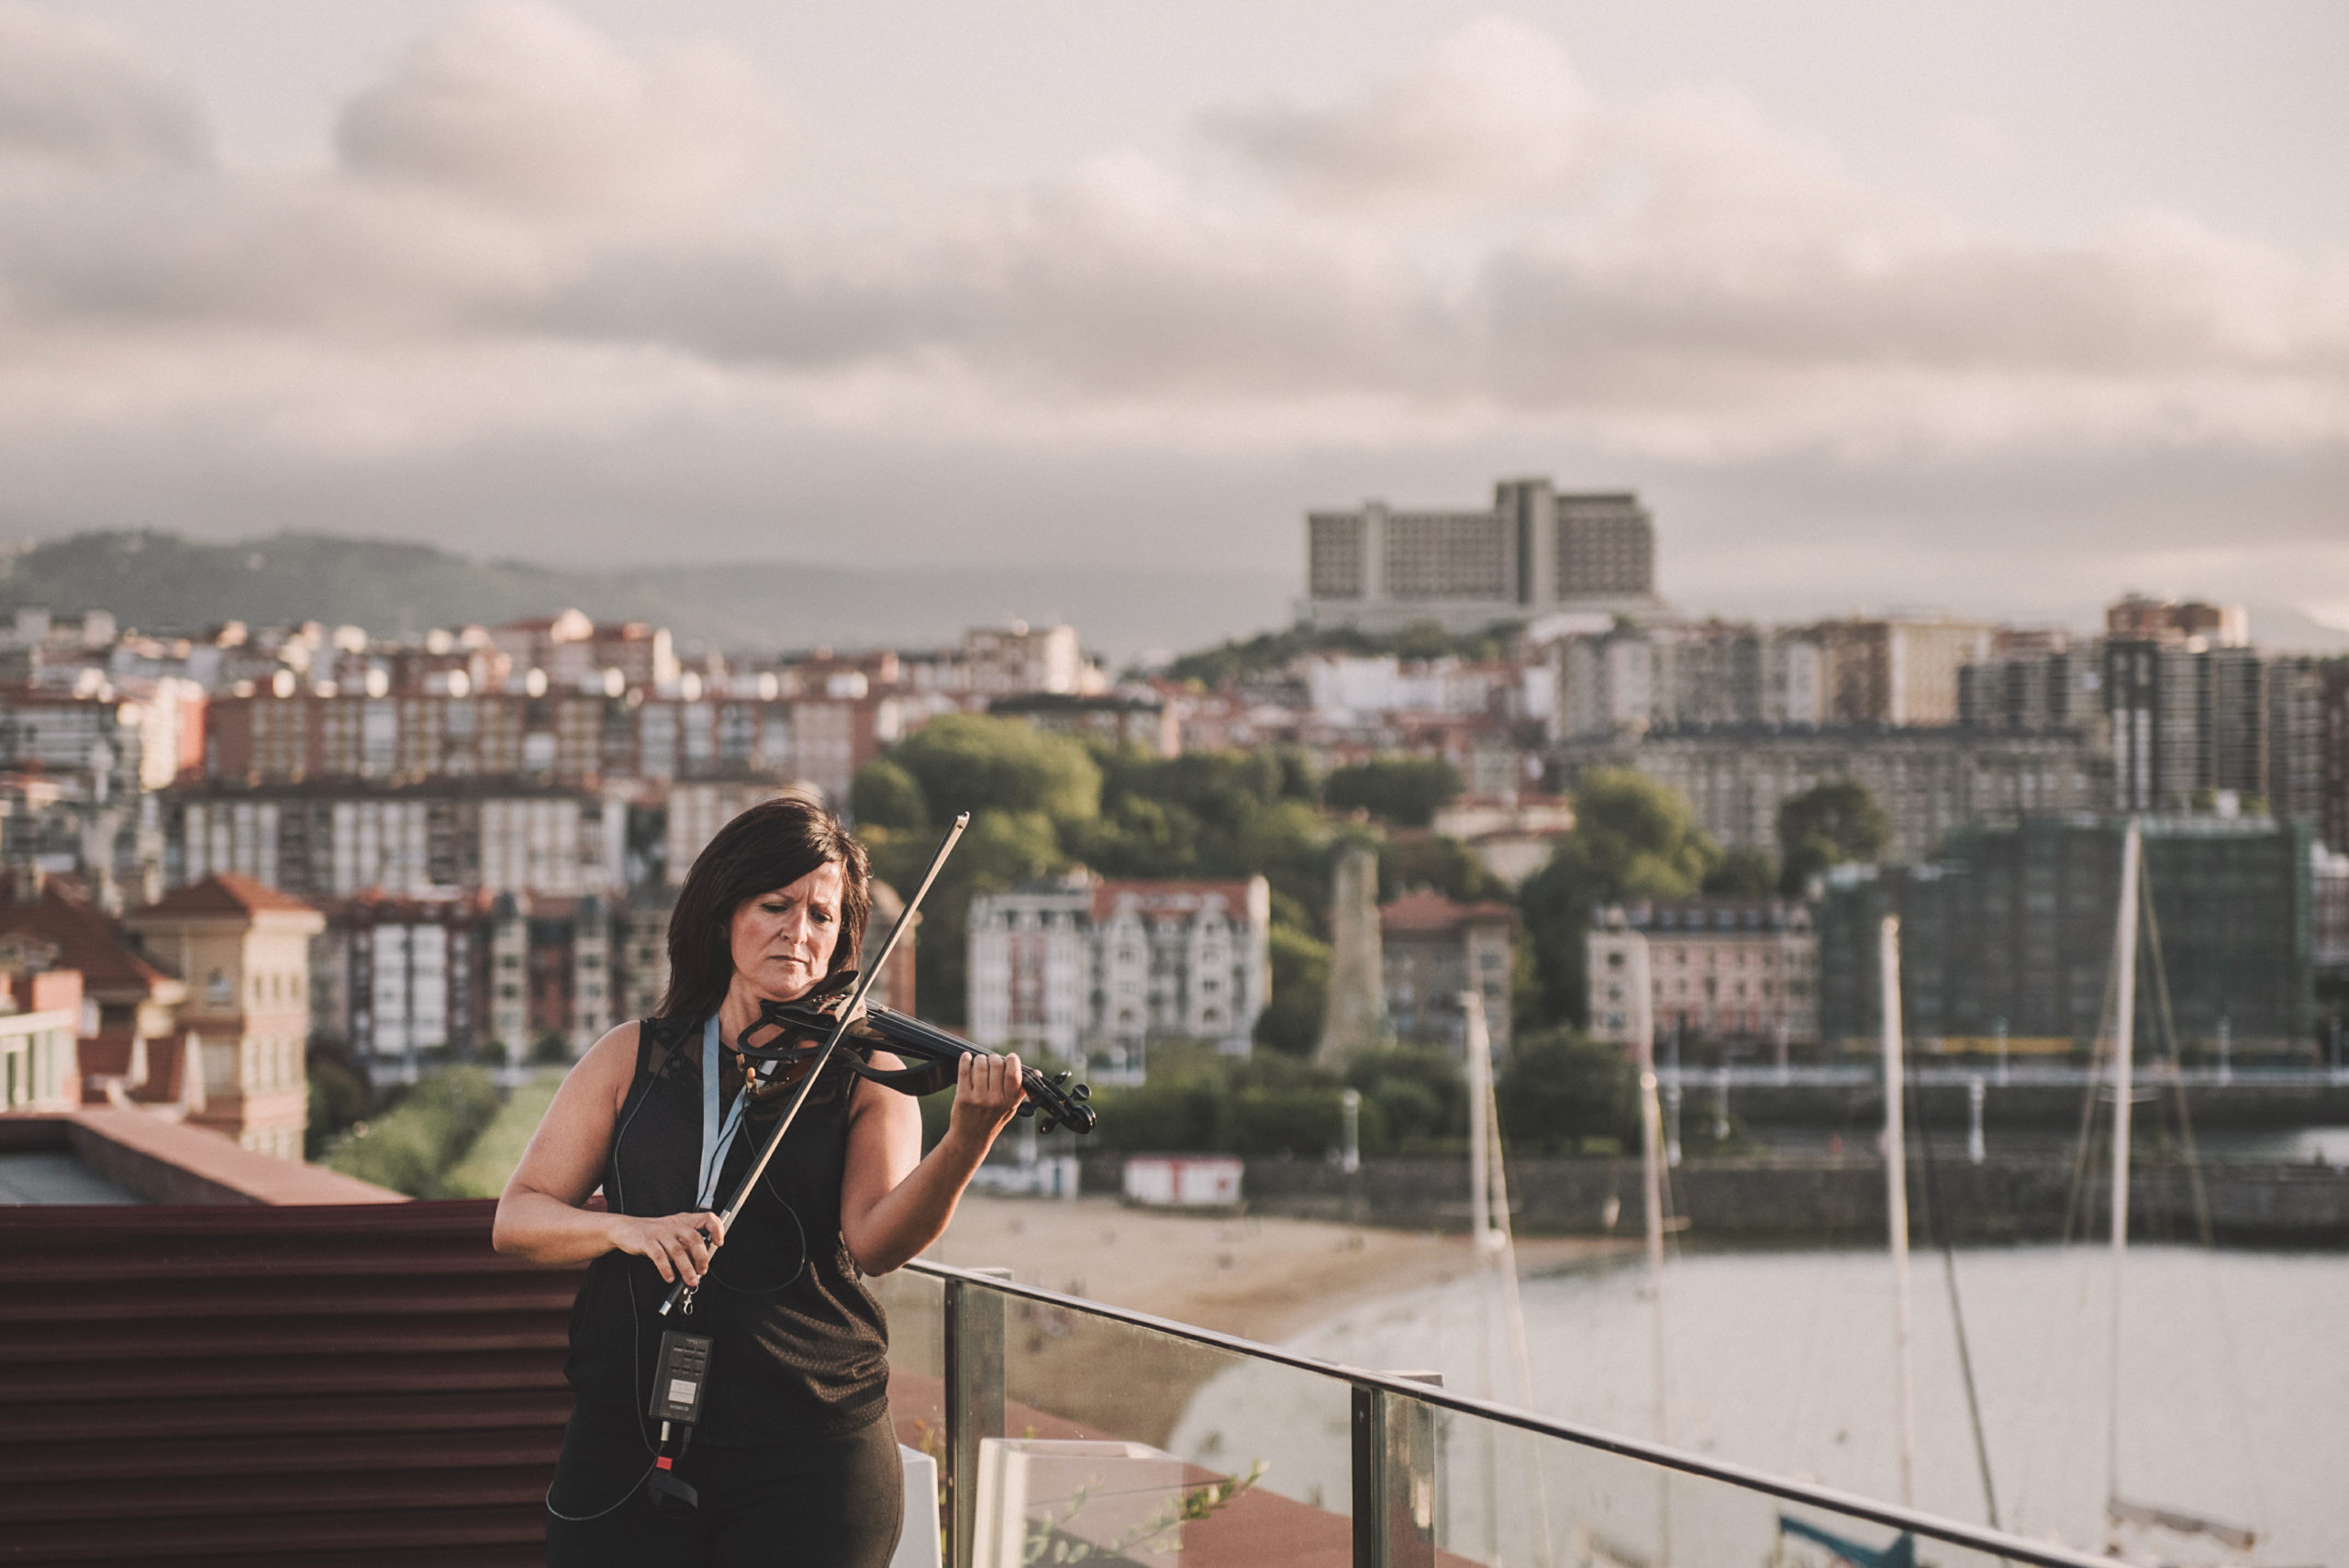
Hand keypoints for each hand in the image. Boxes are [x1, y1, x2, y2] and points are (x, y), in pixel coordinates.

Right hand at [609, 1210, 725, 1286]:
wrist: (626, 1228)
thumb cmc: (653, 1232)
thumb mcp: (673, 1233)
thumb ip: (686, 1244)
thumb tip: (700, 1261)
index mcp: (683, 1220)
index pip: (707, 1218)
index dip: (716, 1229)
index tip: (719, 1243)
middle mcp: (674, 1225)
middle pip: (694, 1239)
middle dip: (702, 1257)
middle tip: (703, 1270)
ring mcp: (660, 1232)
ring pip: (678, 1251)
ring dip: (687, 1269)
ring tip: (690, 1280)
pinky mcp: (647, 1241)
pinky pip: (660, 1257)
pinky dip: (666, 1269)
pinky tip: (670, 1277)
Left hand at [946, 1051, 1026, 1147]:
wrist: (970, 1139)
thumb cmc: (992, 1121)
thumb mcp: (1010, 1109)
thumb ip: (1020, 1091)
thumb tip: (1037, 1073)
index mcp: (1010, 1101)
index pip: (1014, 1074)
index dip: (1012, 1060)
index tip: (1010, 1057)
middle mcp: (996, 1100)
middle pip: (997, 1065)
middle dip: (994, 1058)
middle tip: (991, 1061)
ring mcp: (979, 1099)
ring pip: (981, 1065)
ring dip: (980, 1059)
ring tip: (980, 1061)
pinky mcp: (963, 1097)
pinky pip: (964, 1071)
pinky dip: (965, 1060)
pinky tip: (966, 1057)